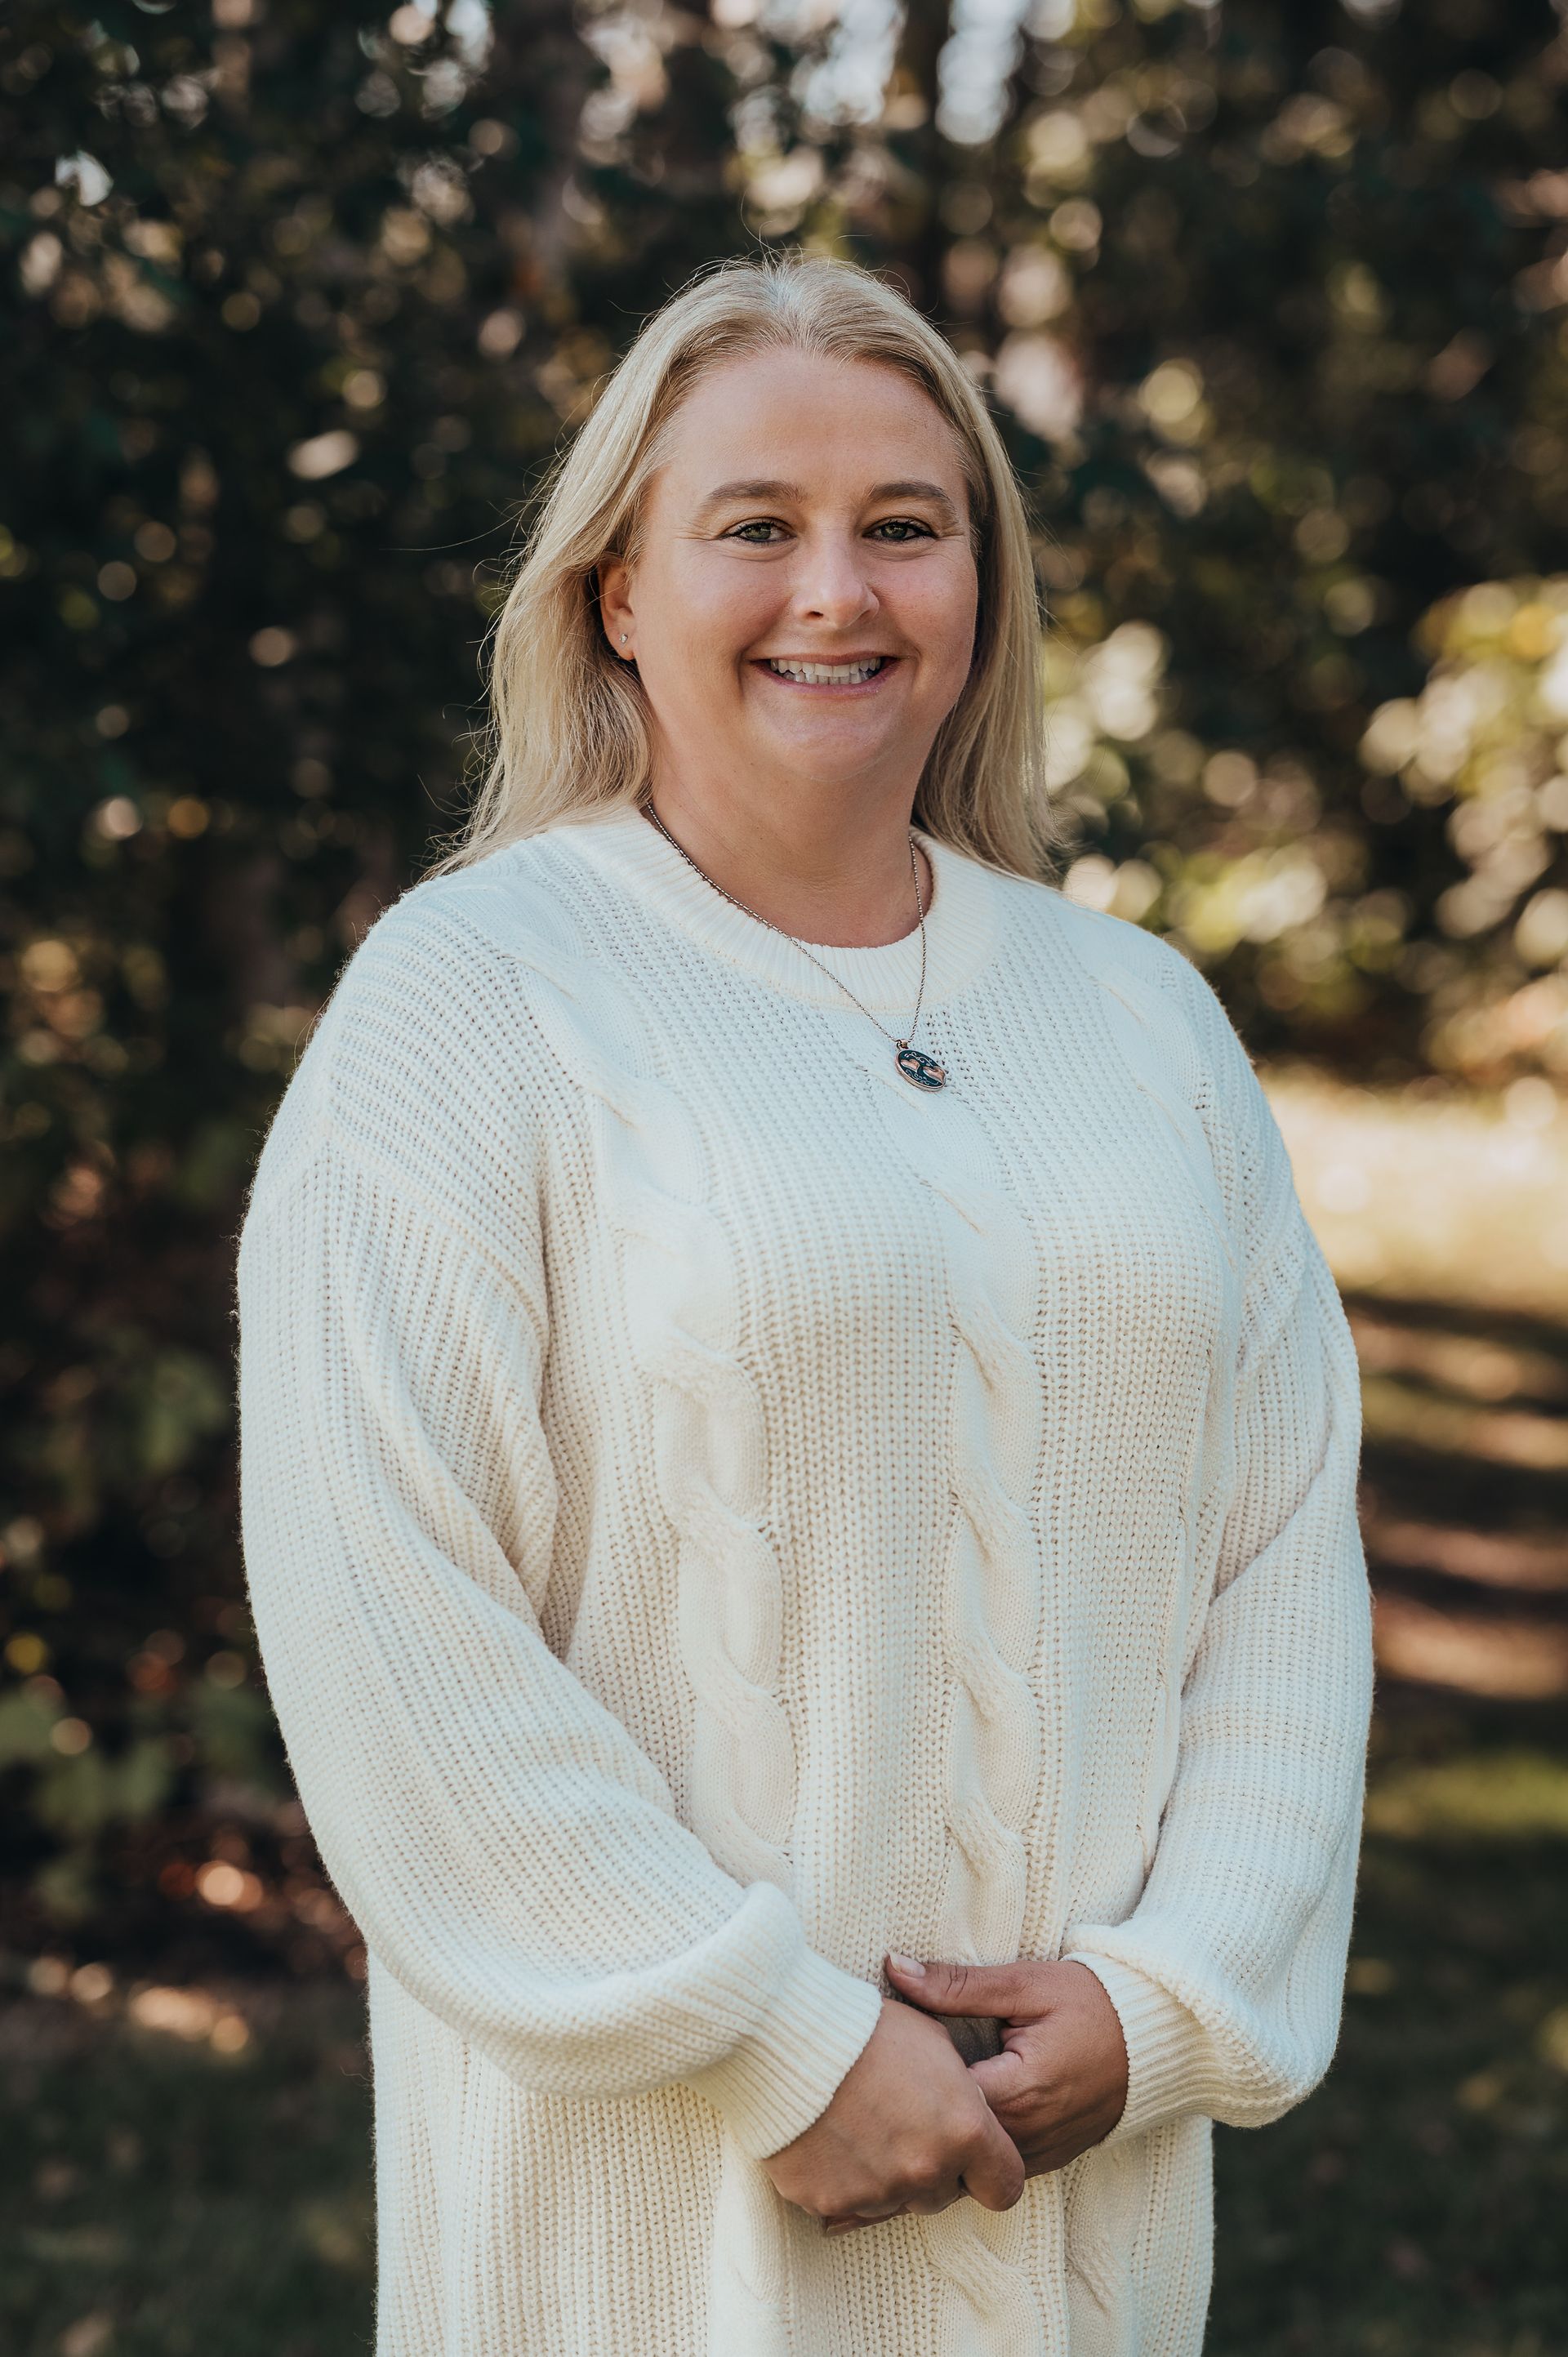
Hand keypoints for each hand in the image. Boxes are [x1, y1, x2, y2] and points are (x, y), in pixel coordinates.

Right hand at [760, 1996, 1024, 2234]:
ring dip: (885, 2172)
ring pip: (894, 2199)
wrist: (787, 2037)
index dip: (990, 2172)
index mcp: (963, 2131)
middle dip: (931, 2167)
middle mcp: (925, 2171)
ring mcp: (876, 2192)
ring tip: (858, 2123)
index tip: (973, 2156)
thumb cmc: (866, 2028)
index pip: (1003, 2186)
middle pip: (943, 2194)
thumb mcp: (932, 2038)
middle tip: (901, 2124)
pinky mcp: (829, 2200)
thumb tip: (966, 2104)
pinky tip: (827, 2136)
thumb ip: (962, 2087)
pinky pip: (846, 2201)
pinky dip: (841, 2176)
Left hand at [882, 1954, 1128, 2179]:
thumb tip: (895, 1968)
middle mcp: (1025, 2137)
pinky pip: (990, 2170)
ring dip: (937, 2137)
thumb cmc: (1090, 2003)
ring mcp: (1037, 2156)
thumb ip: (957, 1984)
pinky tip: (946, 2120)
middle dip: (912, 2112)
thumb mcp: (1024, 1983)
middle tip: (883, 2081)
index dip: (903, 2079)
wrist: (1152, 2039)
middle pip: (945, 2140)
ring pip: (964, 2165)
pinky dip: (964, 2152)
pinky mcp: (1044, 2162)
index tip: (887, 2051)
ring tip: (909, 2102)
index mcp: (1017, 2092)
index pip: (935, 2102)